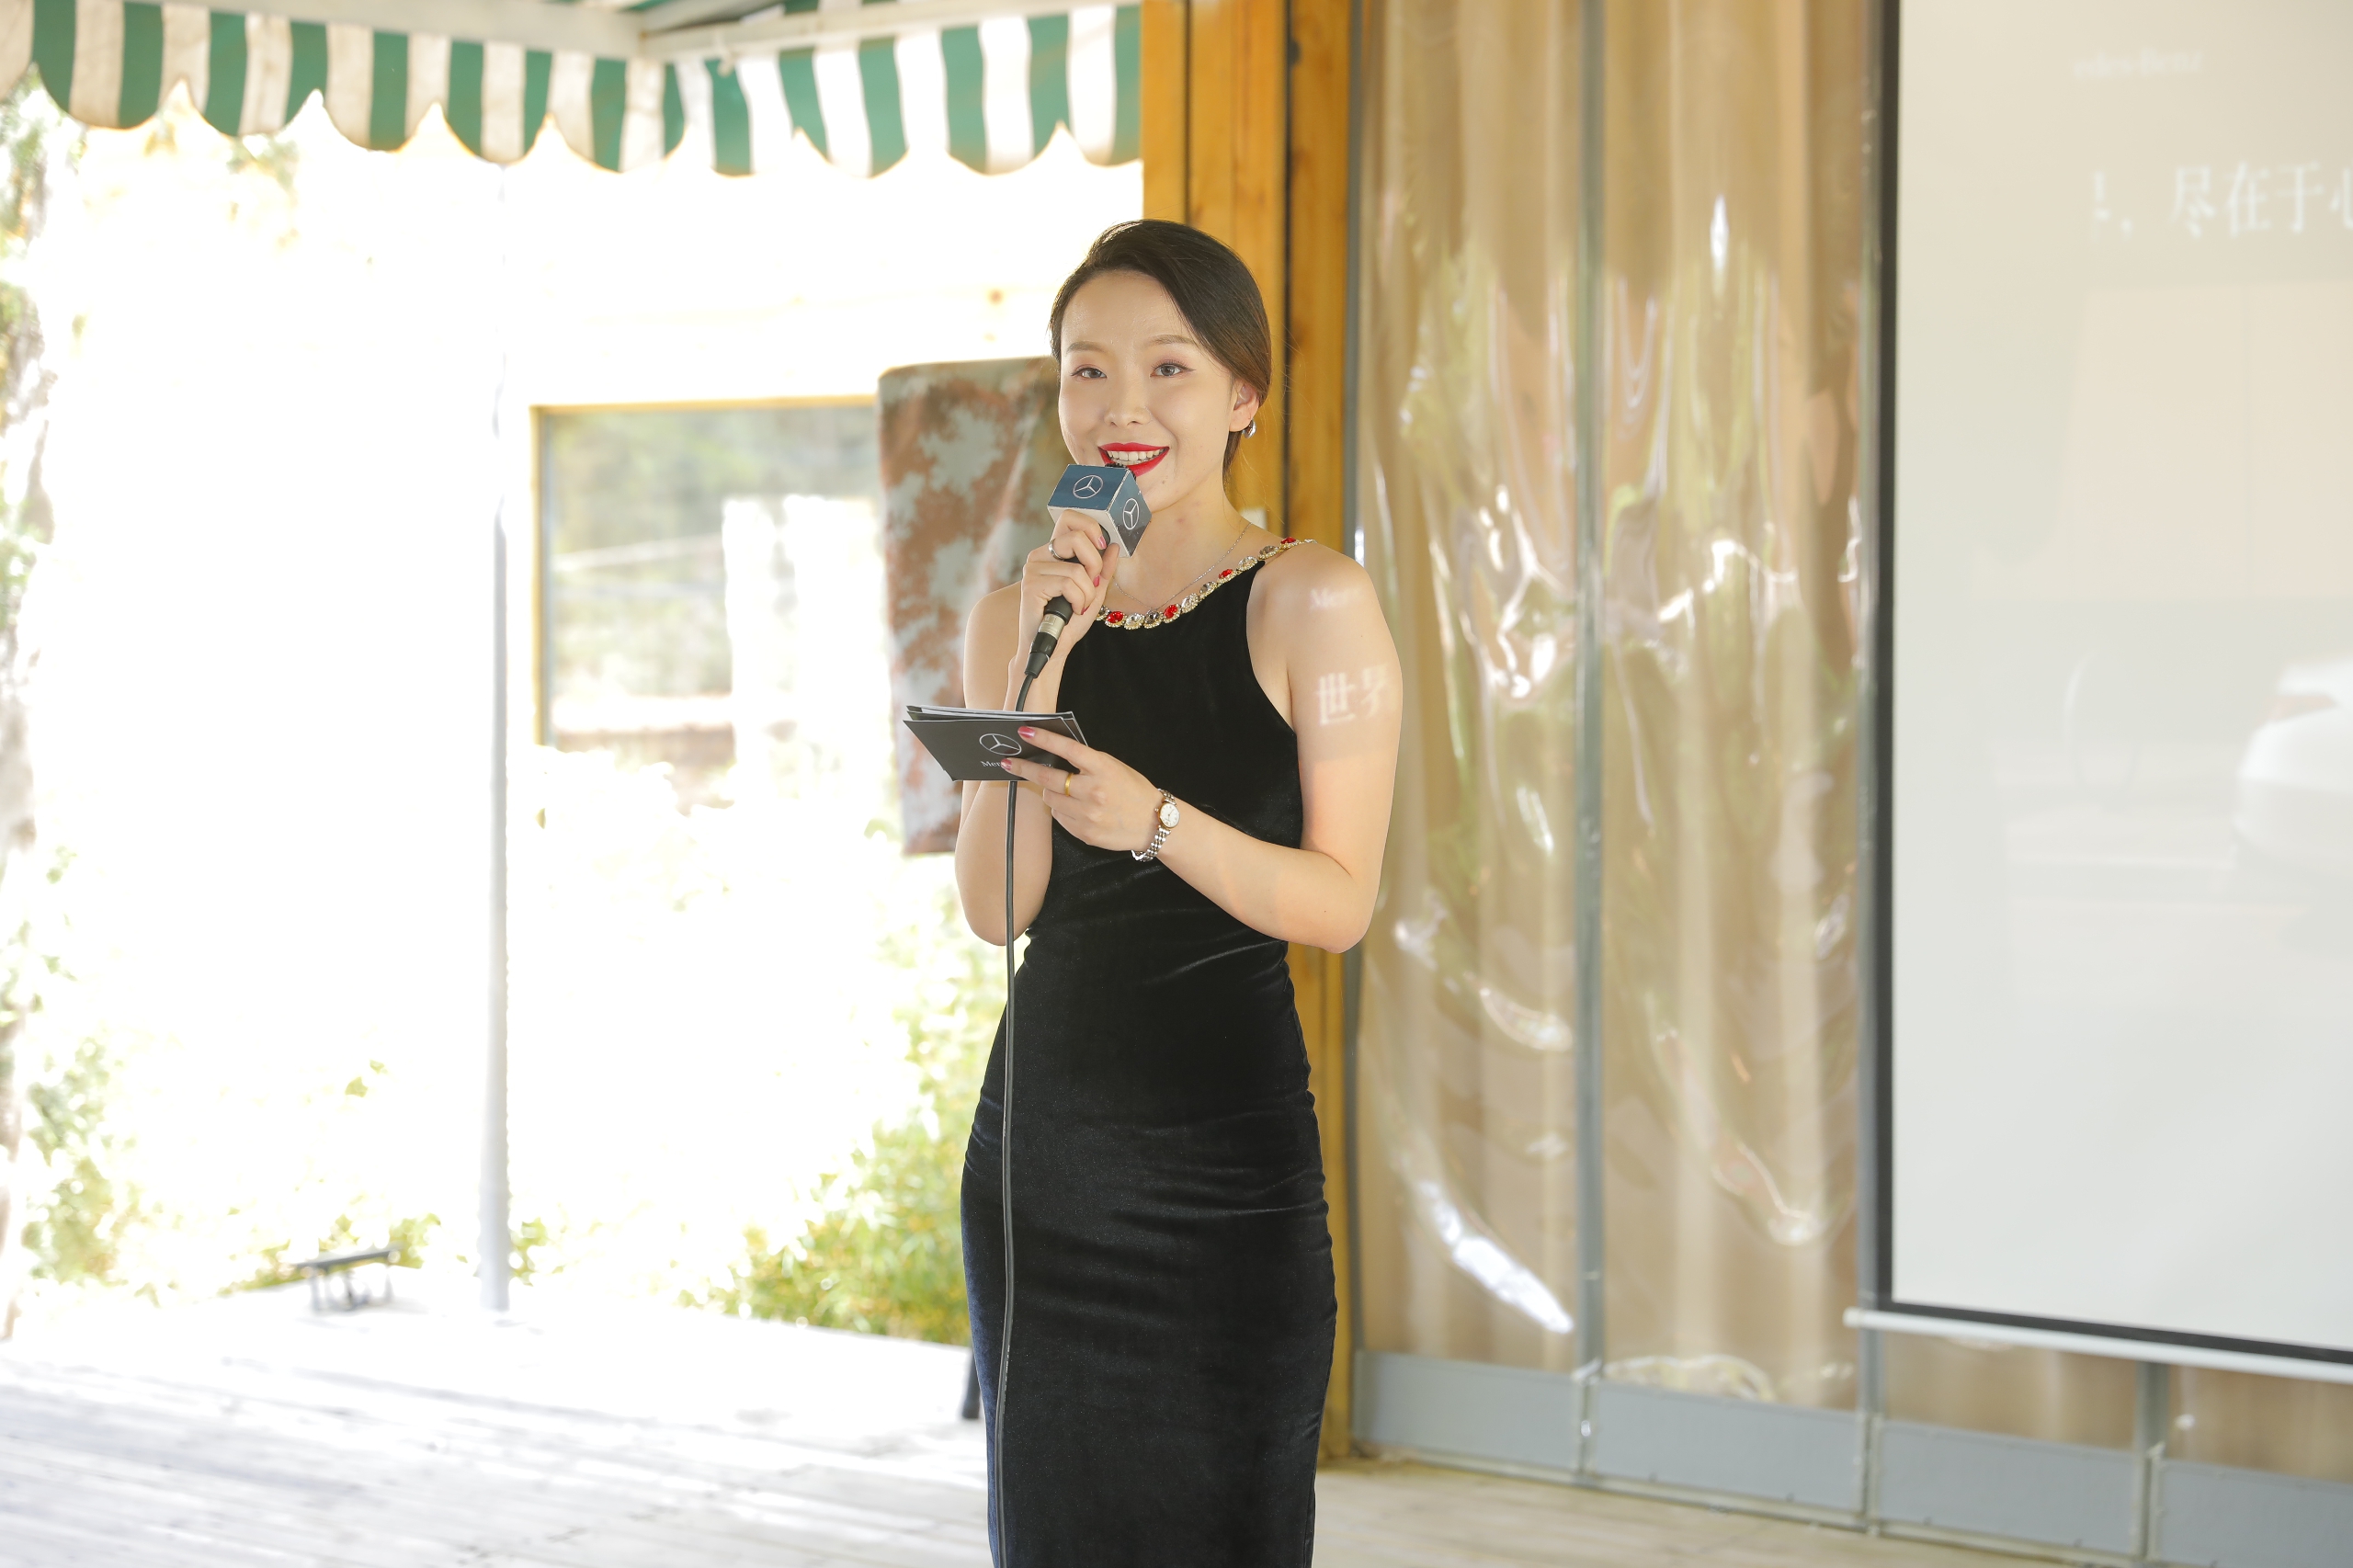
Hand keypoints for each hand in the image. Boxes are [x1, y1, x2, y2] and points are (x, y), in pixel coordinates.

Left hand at [998, 726, 1162, 854]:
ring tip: (1063, 790)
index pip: (1067, 750)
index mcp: (1103, 769)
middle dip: (1024, 769)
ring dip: (1049, 791)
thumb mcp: (1115, 768)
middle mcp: (1093, 791)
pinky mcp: (1084, 832)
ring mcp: (1087, 814)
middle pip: (1048, 778)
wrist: (1153, 824)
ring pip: (1050, 799)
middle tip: (1009, 763)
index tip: (1024, 733)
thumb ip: (1088, 763)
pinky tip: (1075, 808)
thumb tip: (1054, 755)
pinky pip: (1059, 817)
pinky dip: (1061, 809)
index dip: (1044, 740)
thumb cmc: (1133, 791)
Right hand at [1012, 517, 1119, 685]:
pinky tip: (1074, 610)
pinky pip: (1068, 584)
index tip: (1101, 547)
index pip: (1069, 518)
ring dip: (1088, 592)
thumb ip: (1103, 568)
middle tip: (1093, 584)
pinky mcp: (1030, 585)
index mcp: (1054, 551)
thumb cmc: (1070, 620)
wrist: (1052, 646)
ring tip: (1081, 605)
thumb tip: (1113, 545)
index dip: (1090, 527)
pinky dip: (1079, 600)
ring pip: (1076, 568)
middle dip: (1095, 563)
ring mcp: (1033, 568)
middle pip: (1076, 537)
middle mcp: (1040, 554)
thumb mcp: (1094, 591)